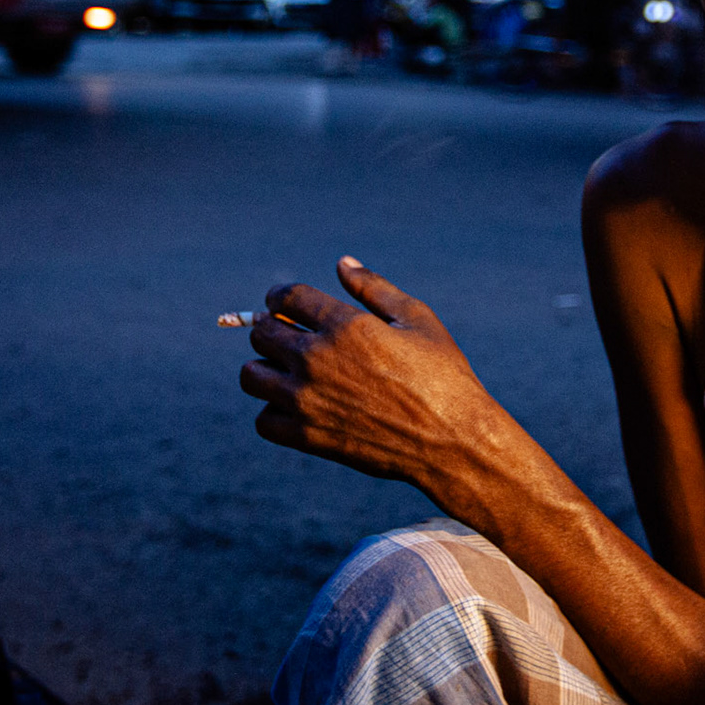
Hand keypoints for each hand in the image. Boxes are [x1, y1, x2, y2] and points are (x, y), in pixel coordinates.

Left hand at [238, 257, 507, 497]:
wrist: (453, 441)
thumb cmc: (443, 375)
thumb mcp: (417, 319)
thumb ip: (374, 288)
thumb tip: (342, 263)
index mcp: (346, 325)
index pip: (285, 297)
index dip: (280, 296)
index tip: (284, 304)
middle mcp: (318, 360)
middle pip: (261, 332)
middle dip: (272, 328)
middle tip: (291, 336)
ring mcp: (309, 401)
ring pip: (252, 375)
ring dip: (265, 368)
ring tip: (288, 372)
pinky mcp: (308, 437)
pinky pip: (264, 420)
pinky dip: (273, 412)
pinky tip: (298, 406)